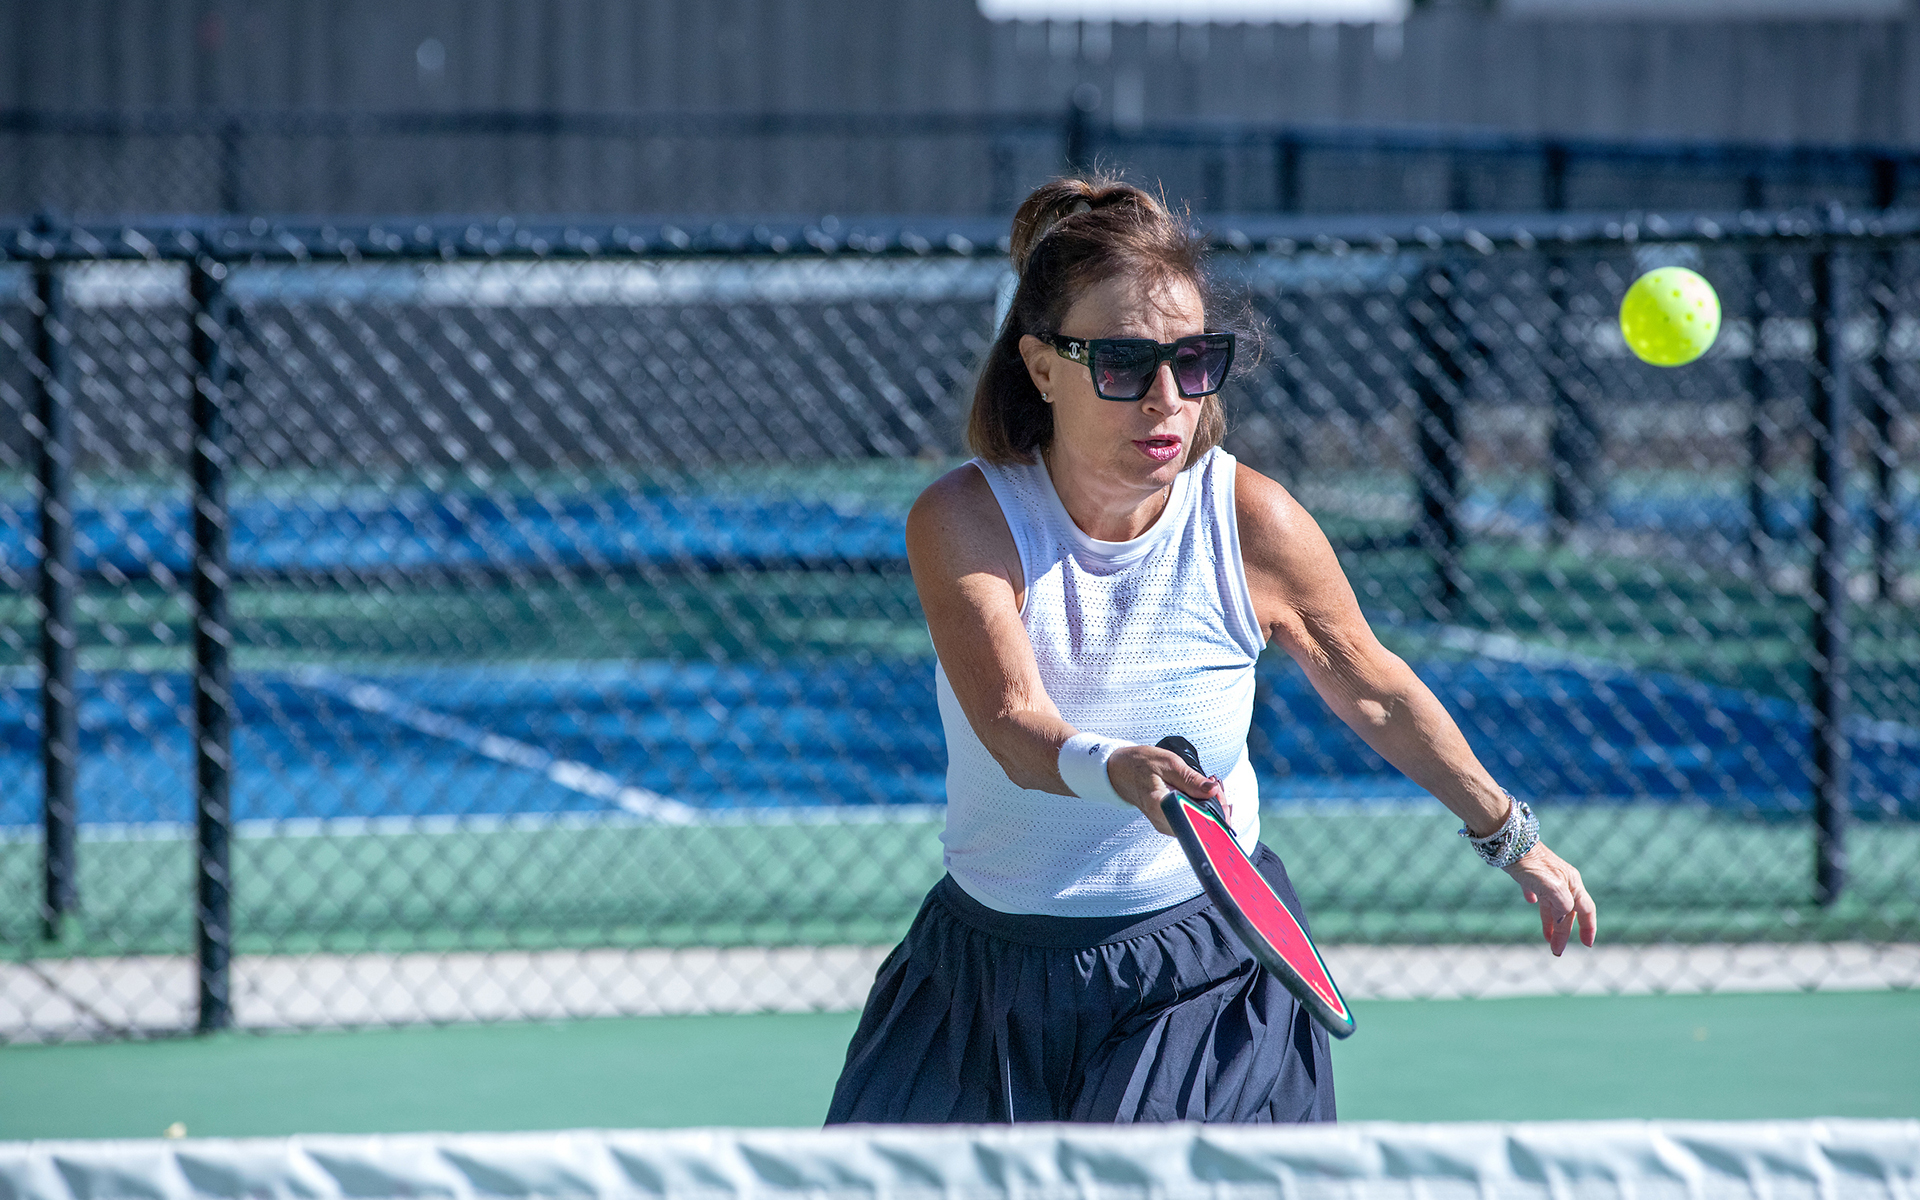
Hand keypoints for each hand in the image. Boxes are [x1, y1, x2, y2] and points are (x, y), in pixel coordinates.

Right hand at [1105, 744, 1224, 835]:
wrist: (1118, 770)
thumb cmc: (1138, 765)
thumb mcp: (1168, 763)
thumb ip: (1191, 779)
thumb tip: (1212, 790)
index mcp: (1160, 806)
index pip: (1195, 820)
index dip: (1214, 811)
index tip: (1219, 796)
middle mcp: (1162, 821)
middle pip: (1199, 824)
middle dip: (1215, 807)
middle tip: (1214, 786)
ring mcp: (1165, 824)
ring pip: (1197, 824)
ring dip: (1208, 807)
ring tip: (1208, 787)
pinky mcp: (1168, 822)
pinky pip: (1190, 820)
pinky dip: (1200, 808)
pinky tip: (1201, 794)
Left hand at [1505, 841, 1596, 954]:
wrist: (1508, 841)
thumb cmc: (1530, 863)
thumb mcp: (1550, 887)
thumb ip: (1561, 905)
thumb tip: (1562, 921)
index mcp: (1572, 884)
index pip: (1586, 910)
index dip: (1588, 928)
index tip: (1587, 945)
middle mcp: (1563, 881)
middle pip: (1567, 912)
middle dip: (1563, 932)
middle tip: (1556, 951)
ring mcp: (1547, 877)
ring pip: (1553, 905)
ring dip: (1551, 923)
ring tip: (1547, 939)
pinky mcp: (1531, 873)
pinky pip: (1537, 891)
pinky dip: (1537, 901)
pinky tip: (1531, 902)